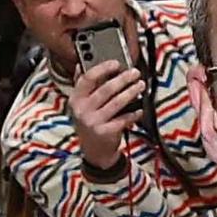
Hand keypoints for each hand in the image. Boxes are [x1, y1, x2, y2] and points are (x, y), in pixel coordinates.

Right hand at [66, 55, 147, 169]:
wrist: (94, 153)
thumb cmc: (91, 125)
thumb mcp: (81, 106)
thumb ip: (82, 87)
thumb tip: (81, 65)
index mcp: (75, 100)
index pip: (87, 78)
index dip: (103, 68)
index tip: (116, 63)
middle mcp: (82, 110)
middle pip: (105, 89)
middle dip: (123, 79)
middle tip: (135, 73)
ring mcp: (93, 122)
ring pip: (117, 102)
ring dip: (131, 92)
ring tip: (140, 85)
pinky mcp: (105, 132)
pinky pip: (123, 118)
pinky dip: (134, 113)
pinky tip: (140, 108)